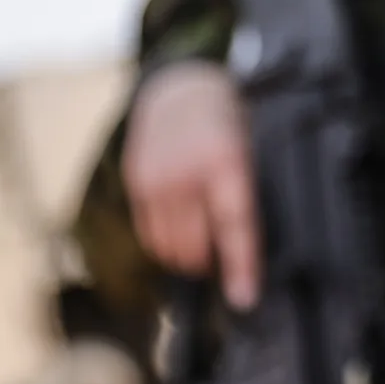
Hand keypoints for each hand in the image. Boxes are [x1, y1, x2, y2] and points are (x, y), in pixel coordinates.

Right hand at [120, 59, 258, 307]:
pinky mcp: (135, 183)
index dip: (240, 266)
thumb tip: (244, 244)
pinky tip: (180, 233)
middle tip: (224, 261)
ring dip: (187, 257)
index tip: (245, 297)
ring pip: (168, 246)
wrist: (179, 85)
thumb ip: (243, 192)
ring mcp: (155, 180)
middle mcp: (185, 174)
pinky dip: (165, 243)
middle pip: (196, 245)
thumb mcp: (249, 147)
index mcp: (224, 162)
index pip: (235, 226)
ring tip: (203, 247)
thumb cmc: (225, 119)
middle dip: (211, 263)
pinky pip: (149, 233)